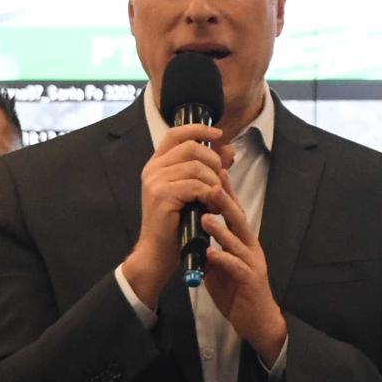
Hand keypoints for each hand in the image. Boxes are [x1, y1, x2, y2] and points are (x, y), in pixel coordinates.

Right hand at [120, 125, 229, 306]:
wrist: (159, 252)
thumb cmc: (178, 223)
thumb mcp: (194, 191)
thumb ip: (208, 168)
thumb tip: (229, 148)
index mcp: (157, 164)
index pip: (176, 133)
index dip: (199, 128)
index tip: (219, 133)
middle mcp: (153, 169)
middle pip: (192, 147)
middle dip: (214, 162)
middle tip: (219, 183)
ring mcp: (155, 181)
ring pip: (197, 167)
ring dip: (214, 183)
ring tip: (216, 200)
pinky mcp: (162, 196)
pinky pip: (196, 185)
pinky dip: (210, 195)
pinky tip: (211, 207)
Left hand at [199, 184, 285, 363]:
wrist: (257, 320)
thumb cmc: (238, 290)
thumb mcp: (220, 265)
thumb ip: (210, 247)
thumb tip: (193, 232)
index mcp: (243, 241)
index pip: (234, 212)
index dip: (226, 192)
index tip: (214, 172)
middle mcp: (250, 247)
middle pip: (239, 219)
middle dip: (225, 201)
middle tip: (211, 184)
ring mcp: (252, 263)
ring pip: (238, 241)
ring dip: (221, 229)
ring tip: (205, 217)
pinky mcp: (250, 281)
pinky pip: (236, 268)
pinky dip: (222, 260)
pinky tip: (209, 254)